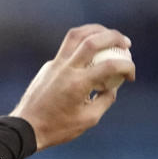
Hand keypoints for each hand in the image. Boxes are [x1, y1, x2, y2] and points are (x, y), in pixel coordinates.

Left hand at [10, 24, 134, 150]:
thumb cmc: (58, 128)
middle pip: (92, 40)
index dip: (127, 67)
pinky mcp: (48, 66)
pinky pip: (68, 47)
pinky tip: (91, 52)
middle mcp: (66, 69)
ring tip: (109, 36)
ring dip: (96, 30)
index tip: (131, 76)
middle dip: (114, 37)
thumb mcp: (88, 119)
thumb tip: (114, 86)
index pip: (109, 66)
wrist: (26, 127)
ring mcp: (54, 64)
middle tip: (126, 44)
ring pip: (76, 35)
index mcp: (78, 84)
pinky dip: (83, 43)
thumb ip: (105, 100)